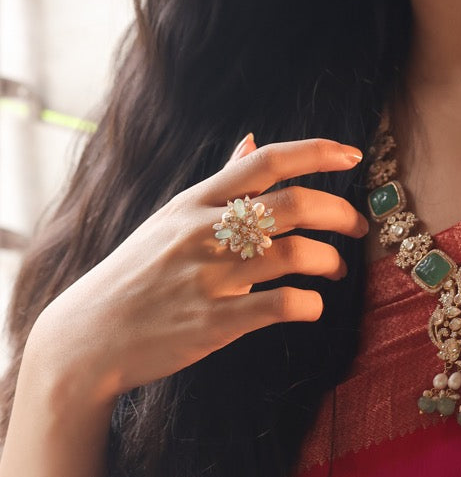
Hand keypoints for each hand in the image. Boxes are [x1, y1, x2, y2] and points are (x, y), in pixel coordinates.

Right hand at [28, 135, 368, 405]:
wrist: (88, 336)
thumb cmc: (136, 274)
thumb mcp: (170, 219)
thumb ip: (219, 182)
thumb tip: (251, 140)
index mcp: (196, 201)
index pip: (266, 161)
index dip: (316, 153)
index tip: (352, 155)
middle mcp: (204, 231)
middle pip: (293, 205)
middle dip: (338, 212)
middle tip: (357, 225)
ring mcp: (209, 277)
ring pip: (294, 254)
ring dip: (330, 260)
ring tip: (335, 268)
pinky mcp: (214, 322)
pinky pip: (282, 305)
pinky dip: (310, 303)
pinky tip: (312, 306)